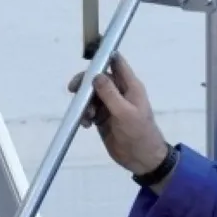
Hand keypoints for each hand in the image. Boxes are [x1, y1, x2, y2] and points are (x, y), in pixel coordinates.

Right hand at [70, 54, 168, 176]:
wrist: (142, 159)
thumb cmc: (138, 134)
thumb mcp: (125, 113)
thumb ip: (110, 94)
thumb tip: (96, 76)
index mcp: (130, 86)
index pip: (117, 63)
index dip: (103, 57)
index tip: (87, 60)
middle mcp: (120, 92)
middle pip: (99, 79)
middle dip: (85, 83)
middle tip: (73, 89)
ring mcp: (110, 106)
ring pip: (92, 95)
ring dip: (84, 103)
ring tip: (86, 117)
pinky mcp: (103, 119)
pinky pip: (89, 111)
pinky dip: (84, 115)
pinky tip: (86, 124)